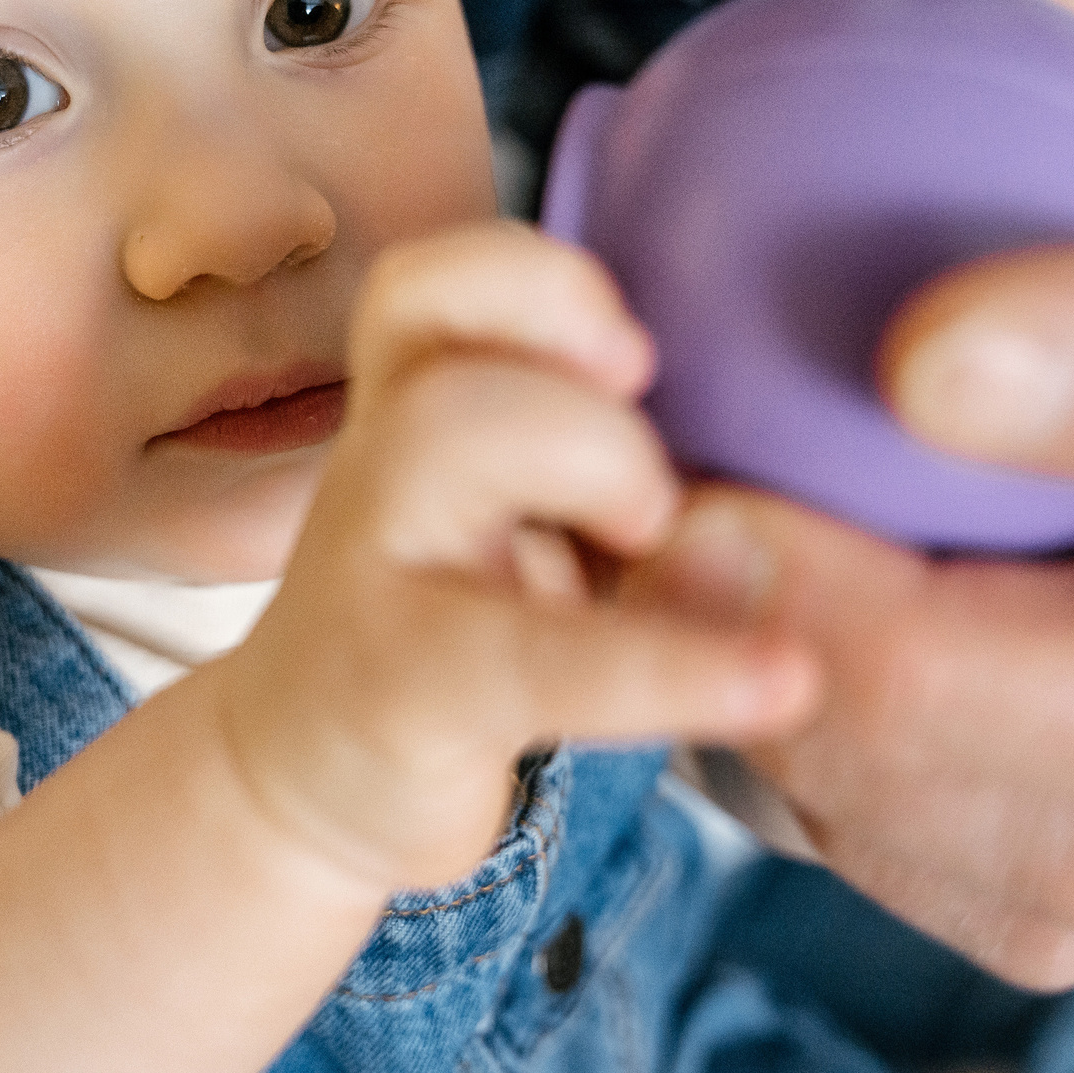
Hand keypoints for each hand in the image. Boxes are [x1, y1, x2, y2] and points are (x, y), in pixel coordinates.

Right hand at [215, 221, 819, 890]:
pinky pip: (532, 654)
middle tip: (650, 486)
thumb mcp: (525, 531)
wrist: (293, 792)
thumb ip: (620, 482)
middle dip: (577, 364)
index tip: (637, 356)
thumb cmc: (448, 636)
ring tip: (651, 542)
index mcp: (415, 414)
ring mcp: (373, 573)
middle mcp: (381, 468)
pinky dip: (675, 665)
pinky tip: (780, 679)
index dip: (536, 280)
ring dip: (599, 457)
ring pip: (443, 430)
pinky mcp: (403, 694)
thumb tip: (754, 515)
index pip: (431, 286)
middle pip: (430, 323)